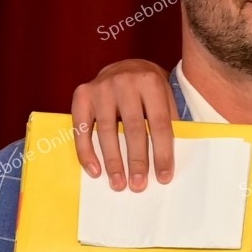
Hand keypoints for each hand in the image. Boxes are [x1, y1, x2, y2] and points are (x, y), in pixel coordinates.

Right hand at [71, 60, 175, 190]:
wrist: (129, 66)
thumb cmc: (151, 90)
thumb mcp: (167, 98)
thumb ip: (170, 123)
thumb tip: (167, 162)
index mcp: (151, 82)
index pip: (159, 123)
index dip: (162, 152)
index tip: (163, 177)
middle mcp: (124, 82)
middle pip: (132, 128)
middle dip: (136, 160)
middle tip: (138, 185)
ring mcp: (100, 87)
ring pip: (107, 131)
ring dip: (112, 161)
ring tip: (118, 183)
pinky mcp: (82, 94)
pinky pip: (81, 128)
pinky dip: (86, 151)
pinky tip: (95, 170)